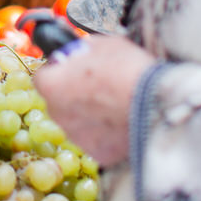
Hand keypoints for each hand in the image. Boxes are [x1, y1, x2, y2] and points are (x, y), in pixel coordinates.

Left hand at [33, 34, 155, 168]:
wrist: (157, 104)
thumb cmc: (127, 69)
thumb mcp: (103, 44)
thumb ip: (83, 51)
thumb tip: (80, 52)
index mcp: (51, 86)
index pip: (44, 77)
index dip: (59, 71)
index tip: (75, 68)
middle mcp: (57, 115)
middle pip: (60, 102)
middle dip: (75, 94)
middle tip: (100, 86)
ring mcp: (78, 138)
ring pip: (79, 123)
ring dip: (91, 115)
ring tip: (118, 104)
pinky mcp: (99, 155)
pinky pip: (99, 140)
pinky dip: (108, 133)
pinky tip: (127, 121)